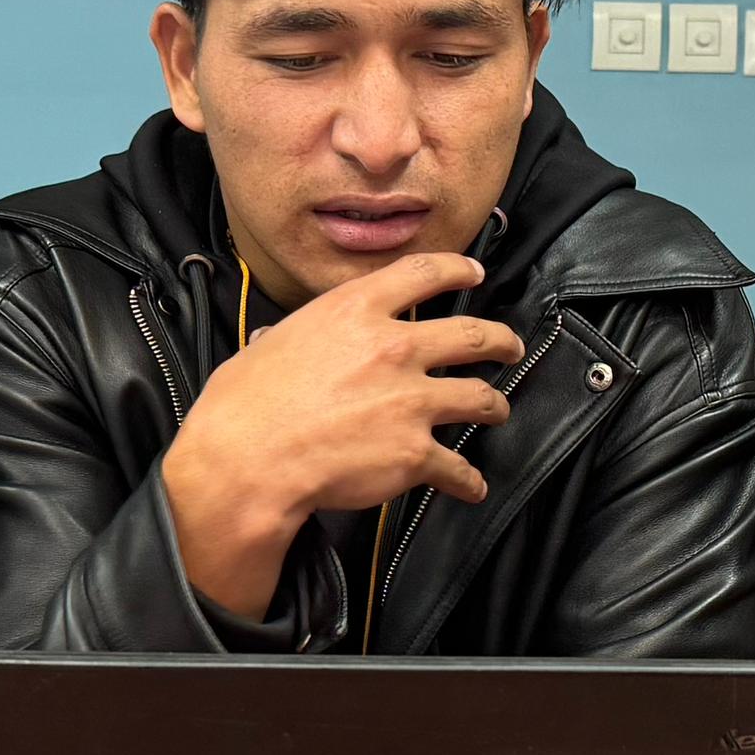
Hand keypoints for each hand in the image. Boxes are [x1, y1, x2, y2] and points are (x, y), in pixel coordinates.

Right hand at [158, 252, 523, 619]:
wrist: (249, 460)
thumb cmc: (245, 406)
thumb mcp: (269, 344)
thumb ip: (292, 336)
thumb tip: (278, 340)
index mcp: (355, 311)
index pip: (423, 274)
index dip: (457, 270)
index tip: (473, 273)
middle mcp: (393, 348)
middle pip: (471, 335)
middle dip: (500, 341)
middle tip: (509, 347)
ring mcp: (411, 401)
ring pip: (479, 398)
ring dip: (495, 405)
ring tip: (498, 410)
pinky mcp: (415, 453)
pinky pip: (458, 467)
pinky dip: (468, 479)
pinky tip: (471, 484)